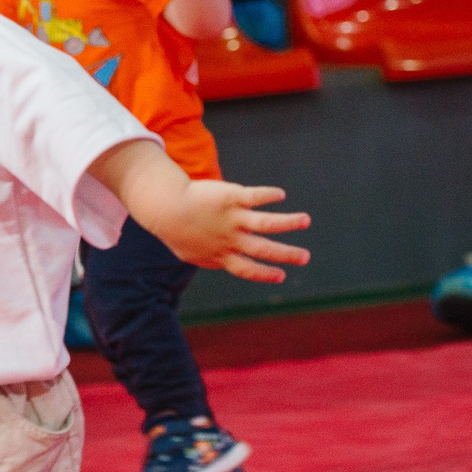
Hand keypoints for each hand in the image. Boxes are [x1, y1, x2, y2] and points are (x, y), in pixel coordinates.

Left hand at [151, 180, 311, 284]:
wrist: (165, 206)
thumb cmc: (177, 230)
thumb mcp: (192, 252)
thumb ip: (209, 258)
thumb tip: (221, 261)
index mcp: (222, 254)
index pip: (248, 269)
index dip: (265, 274)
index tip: (281, 275)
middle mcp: (231, 239)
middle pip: (264, 250)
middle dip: (287, 254)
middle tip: (305, 257)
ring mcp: (233, 218)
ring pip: (267, 223)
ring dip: (288, 223)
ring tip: (306, 220)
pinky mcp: (232, 197)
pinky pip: (255, 197)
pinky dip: (269, 196)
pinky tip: (280, 195)